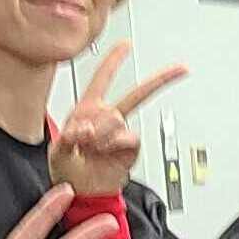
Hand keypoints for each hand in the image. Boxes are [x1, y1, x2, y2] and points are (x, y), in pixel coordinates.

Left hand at [49, 39, 189, 196]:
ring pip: (118, 118)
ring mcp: (120, 133)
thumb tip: (85, 129)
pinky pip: (128, 138)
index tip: (127, 44)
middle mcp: (108, 118)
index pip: (102, 78)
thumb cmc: (69, 171)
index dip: (114, 59)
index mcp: (89, 109)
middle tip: (180, 69)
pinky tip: (102, 152)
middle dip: (160, 80)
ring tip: (90, 146)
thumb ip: (70, 137)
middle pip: (137, 93)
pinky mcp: (130, 149)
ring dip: (101, 131)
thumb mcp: (58, 151)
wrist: (84, 194)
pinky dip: (112, 144)